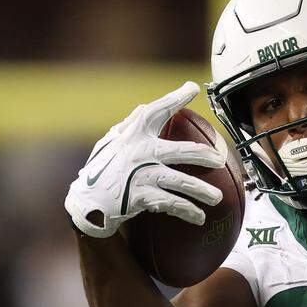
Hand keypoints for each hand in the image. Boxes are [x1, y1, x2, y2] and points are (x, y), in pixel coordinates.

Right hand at [64, 82, 225, 237]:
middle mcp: (140, 152)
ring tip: (217, 198)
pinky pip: (172, 204)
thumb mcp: (110, 144)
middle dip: (205, 155)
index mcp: (133, 135)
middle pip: (181, 151)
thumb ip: (128, 126)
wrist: (85, 204)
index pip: (156, 111)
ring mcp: (142, 175)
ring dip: (203, 191)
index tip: (192, 88)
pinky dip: (188, 211)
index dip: (175, 98)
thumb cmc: (102, 170)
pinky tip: (199, 217)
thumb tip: (144, 107)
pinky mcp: (141, 197)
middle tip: (220, 160)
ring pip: (182, 182)